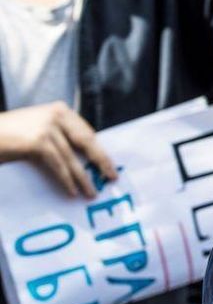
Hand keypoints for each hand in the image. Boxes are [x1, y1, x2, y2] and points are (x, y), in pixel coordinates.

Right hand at [0, 103, 117, 198]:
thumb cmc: (9, 135)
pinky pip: (58, 165)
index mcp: (60, 110)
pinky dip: (66, 180)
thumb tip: (84, 158)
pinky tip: (72, 191)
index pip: (87, 132)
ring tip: (91, 193)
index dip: (99, 150)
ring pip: (72, 158)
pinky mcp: (37, 142)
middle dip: (100, 161)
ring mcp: (47, 128)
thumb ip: (59, 135)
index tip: (108, 165)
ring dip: (83, 178)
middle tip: (112, 177)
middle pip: (87, 142)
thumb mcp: (38, 127)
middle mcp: (57, 115)